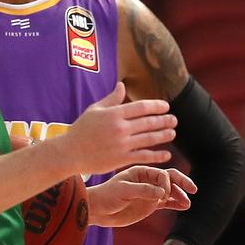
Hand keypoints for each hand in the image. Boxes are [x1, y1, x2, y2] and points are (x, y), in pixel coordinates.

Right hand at [56, 83, 176, 174]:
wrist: (69, 153)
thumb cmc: (81, 130)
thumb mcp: (94, 110)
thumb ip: (111, 98)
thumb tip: (122, 85)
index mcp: (114, 113)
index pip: (142, 107)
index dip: (157, 106)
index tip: (166, 107)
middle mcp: (120, 128)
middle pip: (149, 122)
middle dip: (164, 120)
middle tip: (174, 120)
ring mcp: (122, 144)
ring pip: (149, 139)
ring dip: (164, 135)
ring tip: (173, 133)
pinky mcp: (121, 159)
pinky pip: (144, 156)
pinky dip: (157, 155)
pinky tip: (167, 154)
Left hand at [87, 167, 195, 227]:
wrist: (98, 210)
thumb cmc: (107, 196)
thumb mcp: (123, 191)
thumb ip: (143, 191)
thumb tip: (163, 193)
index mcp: (141, 172)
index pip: (161, 174)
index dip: (166, 183)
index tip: (162, 195)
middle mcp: (148, 181)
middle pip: (170, 179)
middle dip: (182, 183)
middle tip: (193, 189)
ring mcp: (150, 193)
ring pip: (171, 191)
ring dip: (180, 195)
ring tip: (187, 203)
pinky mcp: (149, 205)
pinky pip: (167, 203)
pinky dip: (176, 203)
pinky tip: (184, 206)